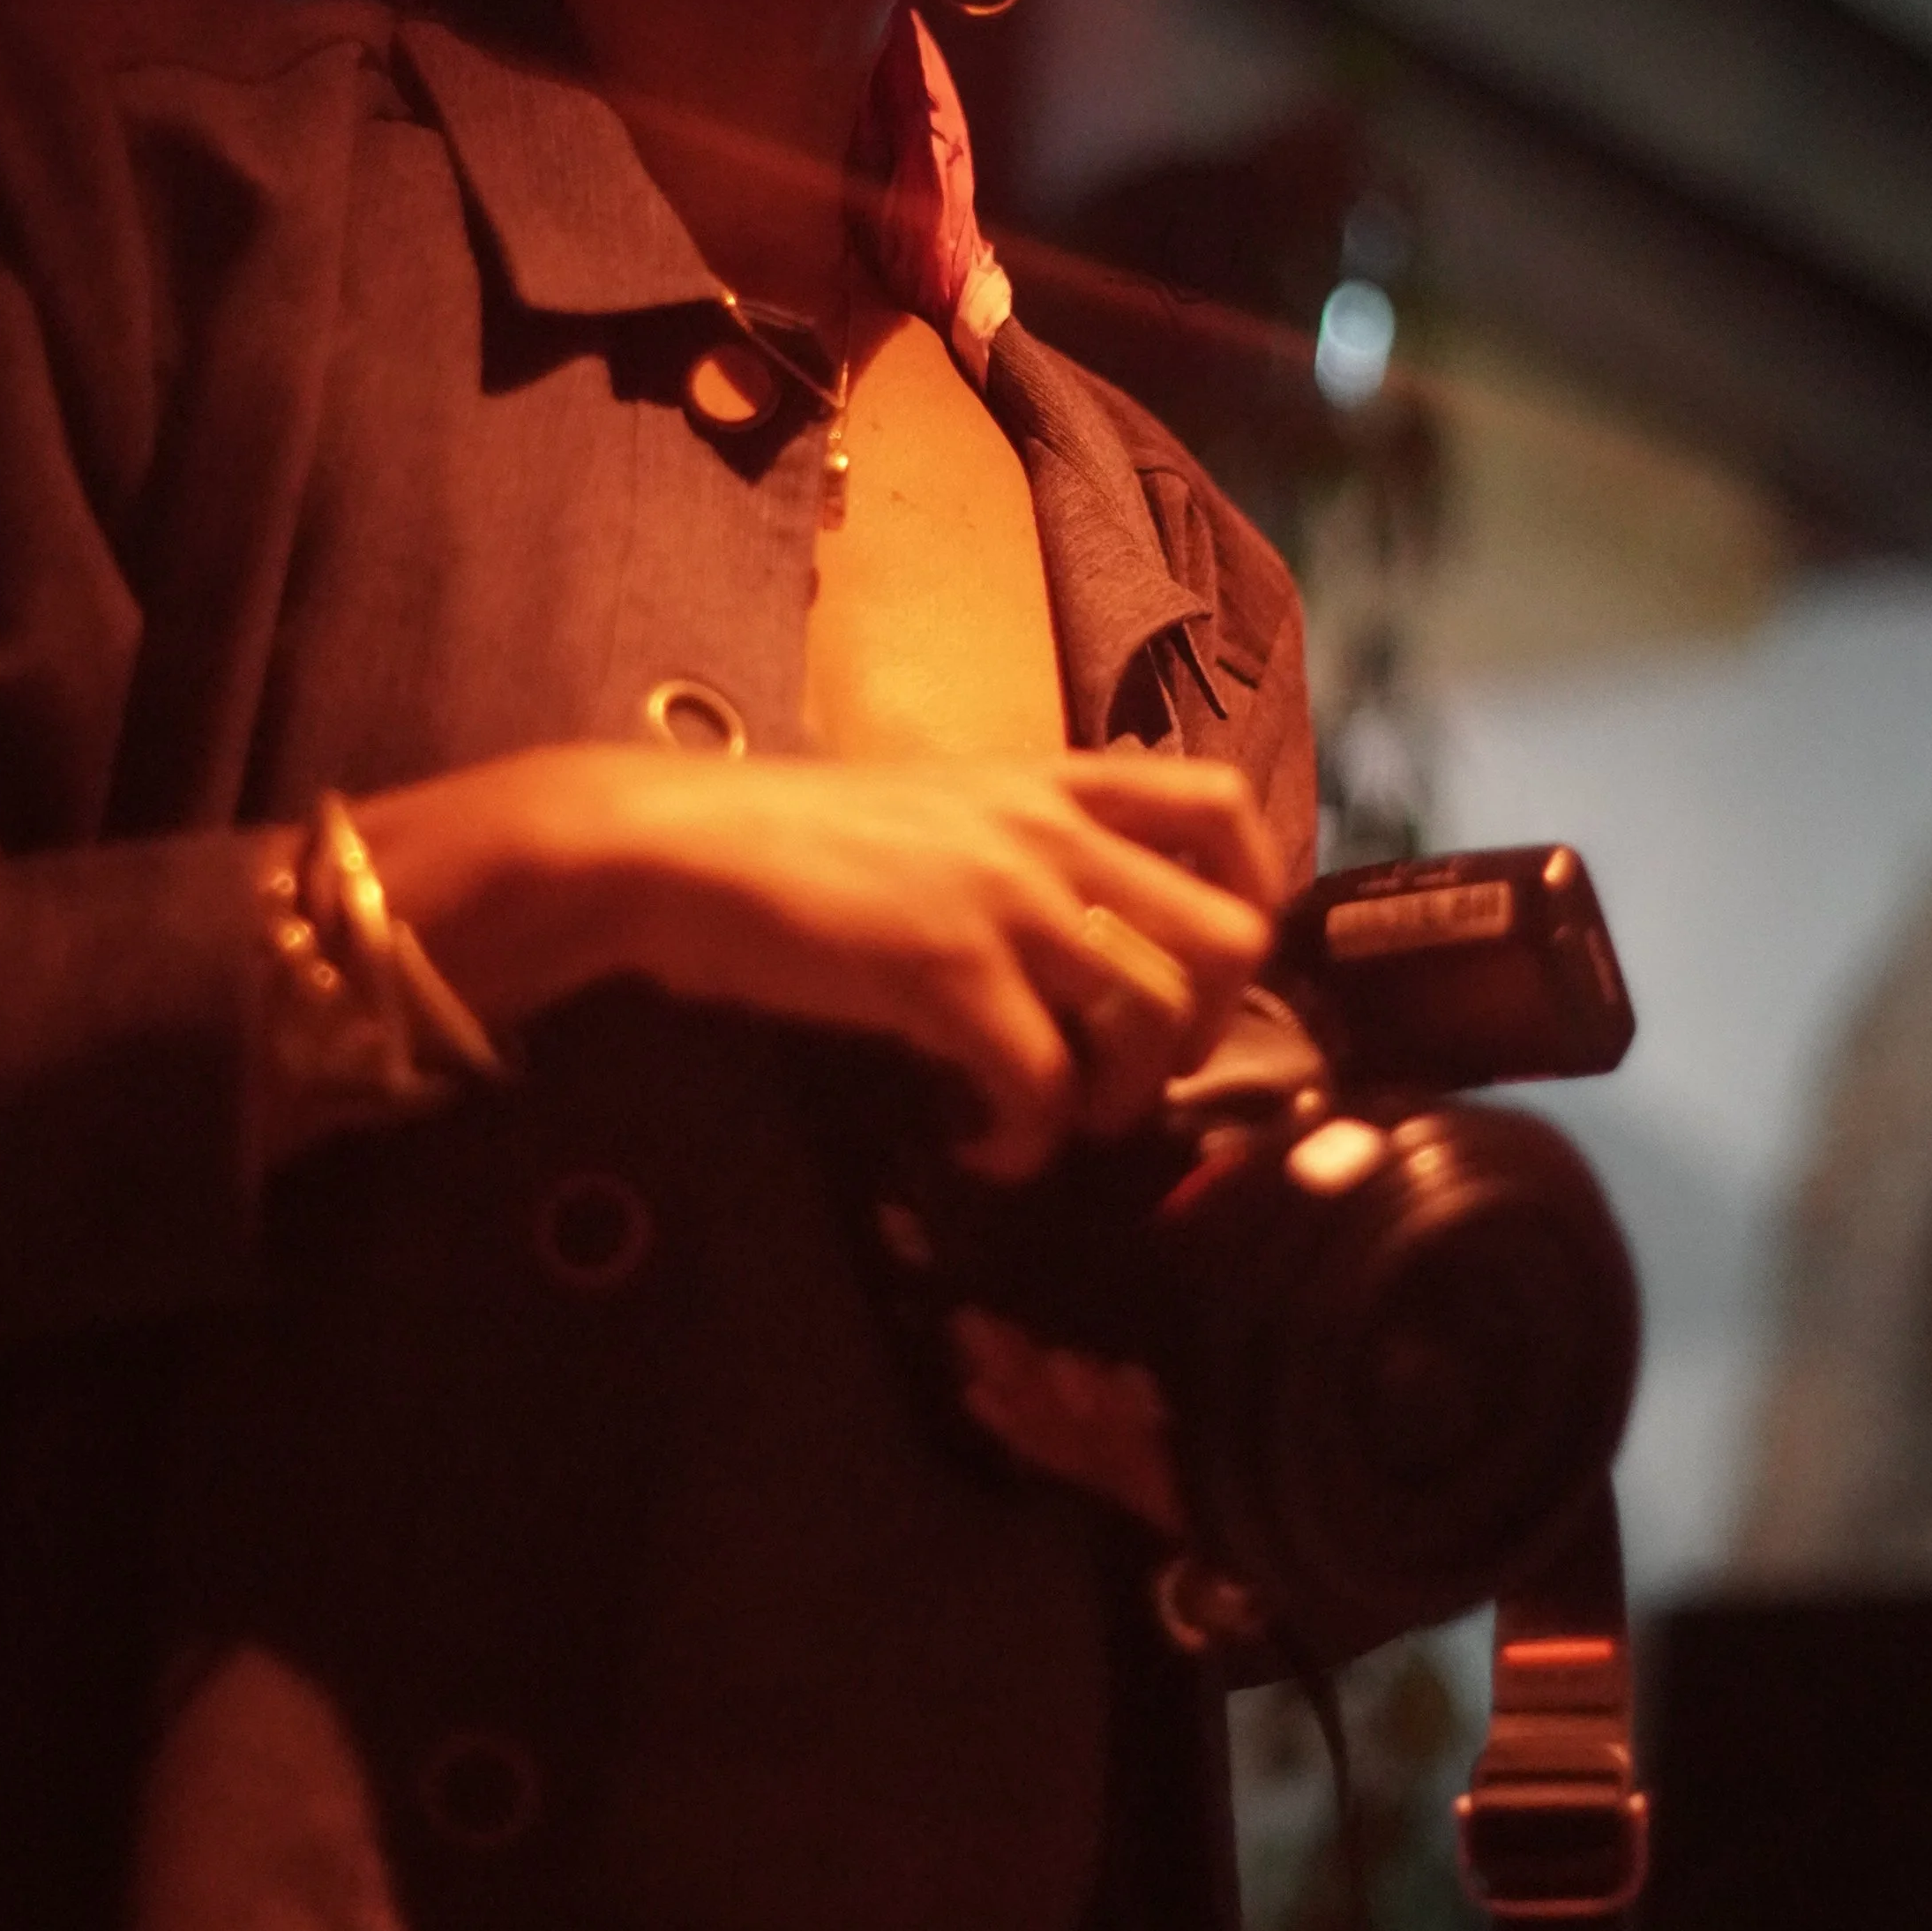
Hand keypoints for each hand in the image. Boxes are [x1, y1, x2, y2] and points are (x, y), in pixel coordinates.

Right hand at [356, 744, 1279, 1177]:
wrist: (677, 847)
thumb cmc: (787, 836)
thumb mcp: (933, 811)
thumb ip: (1018, 849)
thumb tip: (1082, 935)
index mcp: (1049, 782)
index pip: (1220, 804)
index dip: (1255, 894)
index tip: (1212, 967)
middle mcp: (1049, 833)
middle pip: (1227, 936)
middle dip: (1204, 1028)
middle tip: (1134, 1069)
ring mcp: (1003, 900)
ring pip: (1157, 1016)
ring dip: (1121, 1098)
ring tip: (1056, 1117)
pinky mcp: (945, 972)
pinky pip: (1042, 1086)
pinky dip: (1026, 1143)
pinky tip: (981, 1148)